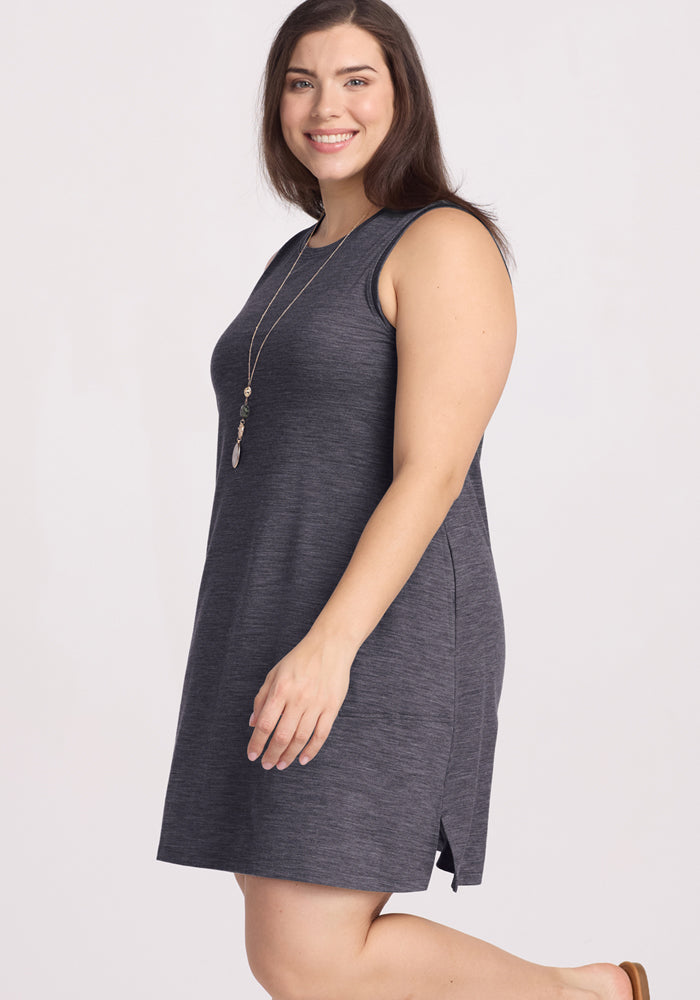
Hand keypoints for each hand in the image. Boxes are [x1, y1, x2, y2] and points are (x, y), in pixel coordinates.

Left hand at [246, 630, 354, 770]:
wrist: (330, 645)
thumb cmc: (300, 659)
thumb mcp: (275, 673)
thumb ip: (262, 698)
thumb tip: (253, 723)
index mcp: (281, 689)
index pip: (265, 724)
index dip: (257, 743)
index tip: (252, 755)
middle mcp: (298, 698)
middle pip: (282, 735)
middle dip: (272, 754)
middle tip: (267, 765)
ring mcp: (317, 704)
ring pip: (301, 738)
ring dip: (289, 755)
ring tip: (281, 764)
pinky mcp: (332, 707)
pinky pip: (321, 734)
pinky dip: (312, 750)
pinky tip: (303, 758)